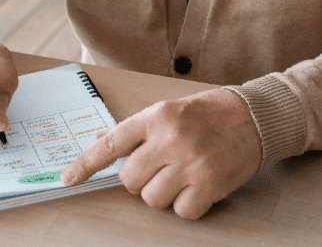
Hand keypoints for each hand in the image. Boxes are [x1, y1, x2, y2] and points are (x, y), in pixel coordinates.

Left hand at [61, 88, 261, 218]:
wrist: (254, 117)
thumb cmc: (209, 113)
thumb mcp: (170, 110)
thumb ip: (139, 130)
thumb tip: (103, 144)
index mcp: (156, 116)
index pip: (111, 143)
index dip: (85, 164)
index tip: (67, 179)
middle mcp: (170, 139)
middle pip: (129, 180)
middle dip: (138, 180)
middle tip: (158, 169)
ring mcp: (190, 163)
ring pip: (152, 199)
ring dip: (162, 194)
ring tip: (180, 176)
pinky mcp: (209, 185)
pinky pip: (181, 212)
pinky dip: (186, 206)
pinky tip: (197, 187)